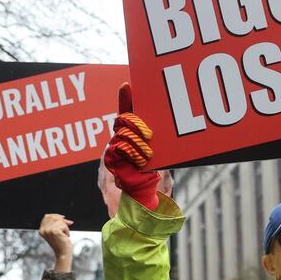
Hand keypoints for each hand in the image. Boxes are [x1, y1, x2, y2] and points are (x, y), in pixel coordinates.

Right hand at [39, 213, 73, 272]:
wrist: (63, 254)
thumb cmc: (61, 244)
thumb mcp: (56, 232)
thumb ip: (56, 224)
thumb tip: (63, 217)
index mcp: (41, 230)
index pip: (47, 216)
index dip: (56, 215)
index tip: (63, 218)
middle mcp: (43, 230)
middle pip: (54, 217)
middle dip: (62, 221)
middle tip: (67, 227)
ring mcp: (48, 230)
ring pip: (60, 221)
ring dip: (65, 227)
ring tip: (64, 235)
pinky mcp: (54, 231)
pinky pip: (64, 225)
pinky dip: (67, 230)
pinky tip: (66, 236)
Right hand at [103, 83, 161, 210]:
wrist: (141, 195)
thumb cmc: (149, 173)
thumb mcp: (156, 153)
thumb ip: (155, 140)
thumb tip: (168, 121)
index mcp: (130, 134)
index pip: (126, 112)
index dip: (125, 99)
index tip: (126, 85)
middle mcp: (119, 139)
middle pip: (123, 121)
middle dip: (137, 127)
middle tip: (149, 136)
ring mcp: (114, 149)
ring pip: (122, 136)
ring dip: (137, 145)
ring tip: (147, 155)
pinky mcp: (111, 160)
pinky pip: (119, 150)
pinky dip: (133, 155)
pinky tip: (141, 161)